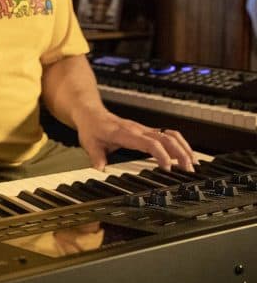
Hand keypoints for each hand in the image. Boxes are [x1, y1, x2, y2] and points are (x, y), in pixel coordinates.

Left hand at [75, 109, 194, 171]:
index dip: (161, 155)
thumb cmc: (92, 127)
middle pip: (167, 138)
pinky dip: (178, 144)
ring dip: (183, 147)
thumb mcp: (89, 144)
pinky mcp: (146, 131)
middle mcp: (138, 130)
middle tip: (189, 169)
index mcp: (126, 133)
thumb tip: (100, 170)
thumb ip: (96, 157)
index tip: (167, 168)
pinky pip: (167, 135)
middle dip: (181, 153)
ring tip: (192, 162)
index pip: (150, 143)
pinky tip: (183, 155)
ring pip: (170, 134)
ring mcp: (144, 129)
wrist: (91, 113)